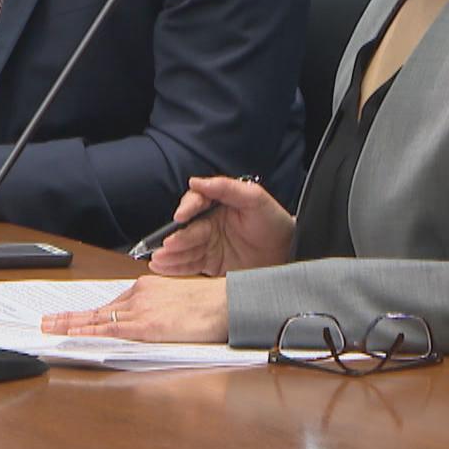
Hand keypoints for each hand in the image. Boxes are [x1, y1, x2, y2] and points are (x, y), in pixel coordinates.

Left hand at [41, 276, 228, 342]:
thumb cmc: (209, 305)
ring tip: (49, 328)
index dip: (87, 312)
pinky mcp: (146, 325)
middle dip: (69, 316)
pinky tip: (74, 335)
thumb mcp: (176, 301)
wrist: (227, 303)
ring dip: (71, 324)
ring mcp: (140, 309)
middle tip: (46, 321)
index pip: (110, 303)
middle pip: (97, 309)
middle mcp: (139, 294)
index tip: (70, 316)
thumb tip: (143, 325)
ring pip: (97, 318)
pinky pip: (110, 329)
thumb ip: (156, 310)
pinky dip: (88, 331)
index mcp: (147, 288)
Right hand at [149, 175, 294, 276]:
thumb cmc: (274, 222)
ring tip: (159, 259)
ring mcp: (209, 244)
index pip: (196, 202)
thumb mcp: (255, 198)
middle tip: (167, 245)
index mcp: (218, 203)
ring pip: (185, 248)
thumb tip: (198, 181)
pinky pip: (190, 265)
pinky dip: (175, 267)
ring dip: (170, 254)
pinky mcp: (210, 264)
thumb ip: (227, 187)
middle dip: (176, 237)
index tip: (182, 216)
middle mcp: (210, 223)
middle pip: (187, 229)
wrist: (289, 253)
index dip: (188, 208)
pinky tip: (163, 268)